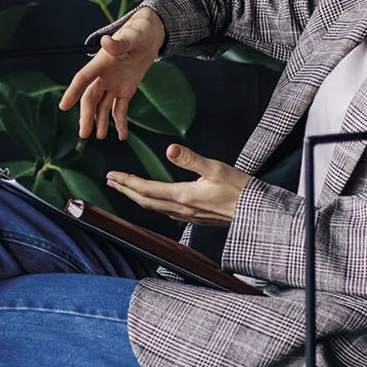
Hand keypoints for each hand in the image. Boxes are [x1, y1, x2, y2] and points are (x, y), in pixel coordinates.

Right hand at [58, 6, 165, 139]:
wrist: (148, 37)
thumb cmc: (138, 33)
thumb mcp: (132, 36)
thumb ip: (118, 43)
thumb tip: (105, 42)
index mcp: (100, 63)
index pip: (82, 78)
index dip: (72, 92)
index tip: (63, 107)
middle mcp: (103, 76)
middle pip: (91, 98)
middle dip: (87, 116)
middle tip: (83, 134)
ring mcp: (113, 85)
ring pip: (102, 107)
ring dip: (100, 122)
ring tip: (100, 137)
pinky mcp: (125, 91)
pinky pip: (120, 109)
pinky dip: (120, 122)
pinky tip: (122, 136)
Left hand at [106, 144, 247, 225]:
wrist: (255, 213)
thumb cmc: (239, 190)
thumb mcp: (216, 168)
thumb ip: (191, 159)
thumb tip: (170, 149)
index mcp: (183, 196)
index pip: (146, 189)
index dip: (127, 182)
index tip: (112, 175)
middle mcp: (181, 209)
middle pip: (145, 201)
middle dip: (126, 190)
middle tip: (111, 181)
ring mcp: (187, 215)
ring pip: (154, 207)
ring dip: (136, 197)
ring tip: (125, 188)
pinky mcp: (194, 217)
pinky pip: (165, 211)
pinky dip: (152, 203)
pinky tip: (153, 199)